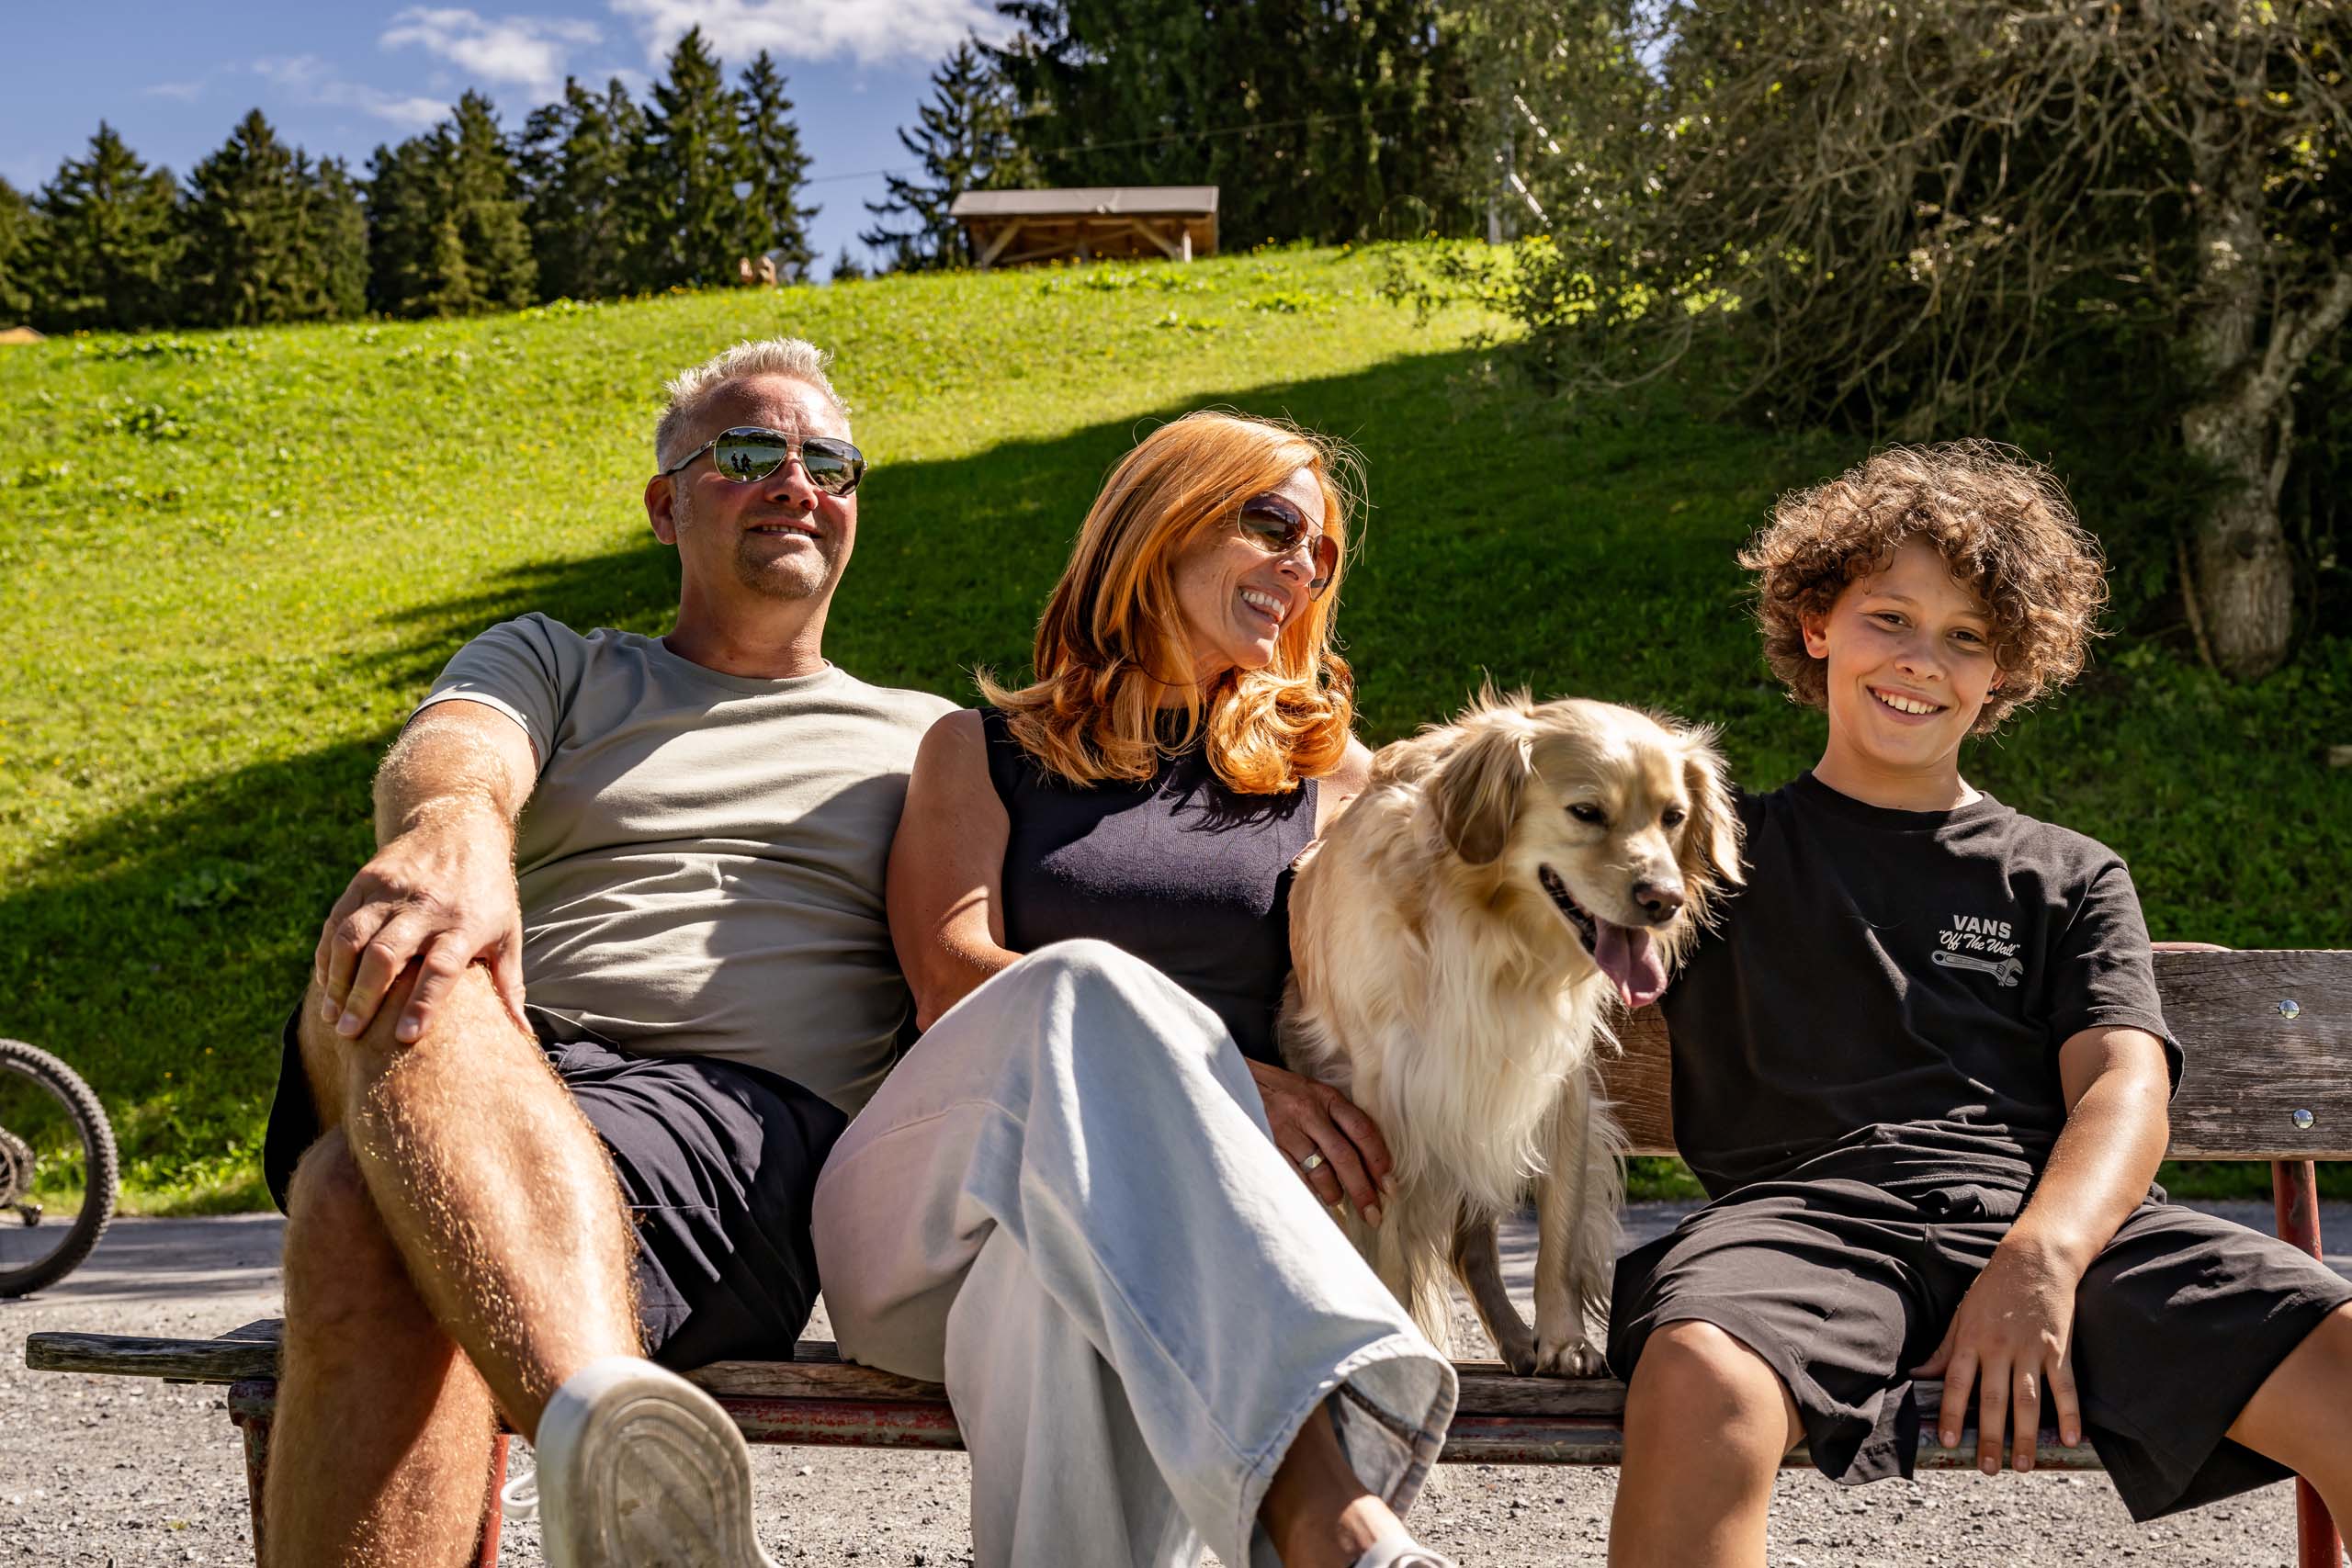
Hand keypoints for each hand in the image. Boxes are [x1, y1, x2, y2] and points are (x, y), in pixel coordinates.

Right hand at [314, 817, 524, 1044]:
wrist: (461, 825)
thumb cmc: (488, 891)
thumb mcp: (508, 931)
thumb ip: (510, 984)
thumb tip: (522, 1038)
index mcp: (466, 923)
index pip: (441, 968)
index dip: (423, 1003)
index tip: (405, 1037)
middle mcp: (427, 905)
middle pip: (387, 953)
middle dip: (364, 997)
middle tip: (349, 1034)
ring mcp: (392, 890)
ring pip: (352, 936)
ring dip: (337, 980)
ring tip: (331, 1016)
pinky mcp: (366, 879)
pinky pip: (338, 920)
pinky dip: (326, 954)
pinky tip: (326, 983)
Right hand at [1247, 1060, 1393, 1223]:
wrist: (1235, 1078)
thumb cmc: (1281, 1091)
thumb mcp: (1313, 1093)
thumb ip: (1337, 1118)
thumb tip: (1367, 1161)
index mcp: (1326, 1097)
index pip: (1362, 1131)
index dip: (1379, 1161)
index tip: (1389, 1186)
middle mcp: (1308, 1111)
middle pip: (1345, 1157)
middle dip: (1363, 1189)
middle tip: (1374, 1214)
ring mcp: (1286, 1129)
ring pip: (1319, 1172)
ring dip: (1334, 1194)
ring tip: (1338, 1201)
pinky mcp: (1266, 1143)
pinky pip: (1293, 1177)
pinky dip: (1307, 1193)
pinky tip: (1314, 1200)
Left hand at [1912, 1233, 2085, 1472]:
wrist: (2034, 1259)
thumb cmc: (1992, 1290)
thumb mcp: (1961, 1315)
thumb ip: (1943, 1350)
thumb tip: (1917, 1377)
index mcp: (1971, 1340)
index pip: (1956, 1382)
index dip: (1951, 1413)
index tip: (1950, 1442)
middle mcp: (1999, 1347)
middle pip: (1993, 1399)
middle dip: (1989, 1437)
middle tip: (1988, 1470)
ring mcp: (2031, 1349)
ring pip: (2028, 1400)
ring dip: (2026, 1435)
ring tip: (2023, 1466)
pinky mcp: (2059, 1348)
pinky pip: (2064, 1385)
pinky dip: (2069, 1413)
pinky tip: (2071, 1440)